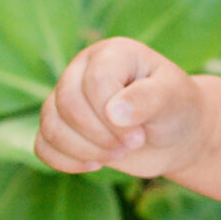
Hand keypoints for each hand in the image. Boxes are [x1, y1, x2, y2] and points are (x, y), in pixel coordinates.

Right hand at [37, 39, 212, 179]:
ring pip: (51, 125)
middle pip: (68, 103)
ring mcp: (68, 98)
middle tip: (132, 146)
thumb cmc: (177, 108)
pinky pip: (43, 145)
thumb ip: (149, 98)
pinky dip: (64, 161)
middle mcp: (82, 70)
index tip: (140, 135)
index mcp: (111, 54)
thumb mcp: (173, 99)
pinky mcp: (62, 127)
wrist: (174, 134)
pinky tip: (93, 165)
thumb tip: (114, 112)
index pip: (95, 81)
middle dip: (99, 134)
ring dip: (84, 149)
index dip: (113, 115)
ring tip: (116, 155)